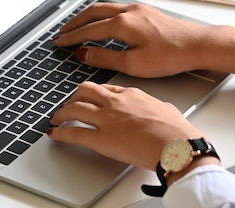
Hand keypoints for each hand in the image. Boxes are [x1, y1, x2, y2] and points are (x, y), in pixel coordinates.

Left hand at [47, 81, 208, 170]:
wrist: (179, 147)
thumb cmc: (178, 132)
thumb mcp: (166, 110)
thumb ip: (156, 108)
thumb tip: (157, 112)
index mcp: (133, 94)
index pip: (106, 88)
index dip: (94, 92)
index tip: (89, 96)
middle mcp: (117, 103)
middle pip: (85, 91)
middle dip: (73, 97)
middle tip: (69, 104)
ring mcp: (108, 120)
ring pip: (75, 108)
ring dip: (62, 113)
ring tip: (56, 118)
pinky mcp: (102, 140)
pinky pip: (74, 133)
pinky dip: (60, 133)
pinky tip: (55, 134)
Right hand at [54, 3, 234, 78]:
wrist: (200, 45)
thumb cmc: (173, 55)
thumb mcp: (134, 64)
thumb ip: (105, 58)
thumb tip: (85, 54)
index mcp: (123, 24)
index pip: (88, 30)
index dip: (71, 38)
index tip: (59, 42)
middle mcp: (129, 11)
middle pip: (92, 13)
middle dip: (75, 23)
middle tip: (62, 32)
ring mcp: (139, 9)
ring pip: (104, 8)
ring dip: (88, 17)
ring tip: (77, 26)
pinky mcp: (147, 12)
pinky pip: (116, 8)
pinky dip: (102, 14)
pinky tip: (103, 22)